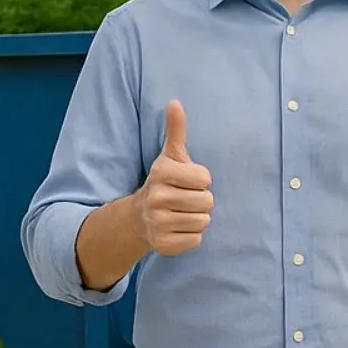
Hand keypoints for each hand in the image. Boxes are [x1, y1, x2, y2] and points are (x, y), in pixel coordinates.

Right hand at [136, 100, 212, 255]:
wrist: (140, 216)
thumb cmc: (165, 182)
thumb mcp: (170, 155)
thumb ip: (175, 129)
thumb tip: (175, 102)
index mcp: (161, 173)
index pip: (205, 179)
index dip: (201, 180)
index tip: (187, 181)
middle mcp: (156, 197)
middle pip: (207, 202)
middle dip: (201, 201)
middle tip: (185, 199)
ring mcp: (157, 222)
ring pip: (203, 222)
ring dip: (197, 218)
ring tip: (181, 213)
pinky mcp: (162, 244)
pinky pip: (196, 240)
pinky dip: (191, 236)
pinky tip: (177, 228)